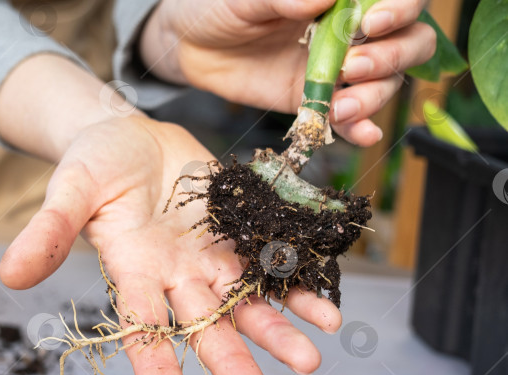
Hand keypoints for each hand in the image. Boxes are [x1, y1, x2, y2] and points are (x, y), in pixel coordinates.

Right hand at [0, 116, 340, 374]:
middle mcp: (175, 277)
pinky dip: (297, 288)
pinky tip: (327, 312)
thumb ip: (47, 231)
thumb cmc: (93, 165)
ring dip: (277, 333)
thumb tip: (7, 273)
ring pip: (247, 304)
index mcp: (132, 273)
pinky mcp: (237, 232)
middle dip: (233, 369)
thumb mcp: (67, 190)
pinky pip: (271, 264)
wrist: (132, 136)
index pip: (144, 334)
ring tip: (309, 362)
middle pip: (206, 329)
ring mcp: (210, 258)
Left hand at [140, 0, 435, 145]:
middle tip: (356, 65)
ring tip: (341, 105)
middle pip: (410, 42)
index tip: (373, 21)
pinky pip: (351, 116)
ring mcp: (339, 68)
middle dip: (393, 56)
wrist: (191, 43)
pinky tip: (362, 134)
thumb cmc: (222, 4)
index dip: (402, 7)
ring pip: (387, 82)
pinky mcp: (317, 99)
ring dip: (374, 96)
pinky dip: (361, 127)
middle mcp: (354, 30)